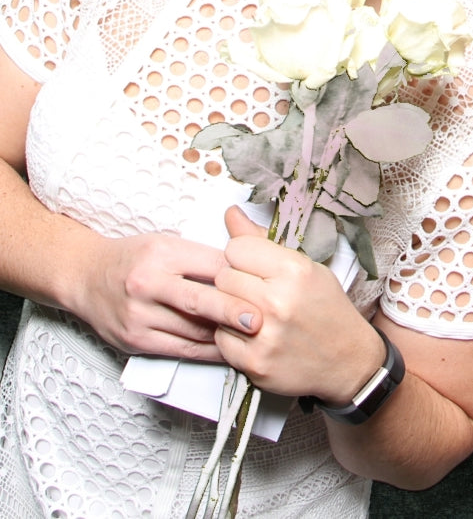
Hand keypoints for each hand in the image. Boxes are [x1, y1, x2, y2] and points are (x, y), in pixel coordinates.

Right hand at [76, 230, 259, 359]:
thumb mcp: (168, 242)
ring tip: (252, 339)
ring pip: (191, 330)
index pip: (210, 265)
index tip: (265, 285)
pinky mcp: (135, 340)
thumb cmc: (135, 257)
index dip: (239, 276)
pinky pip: (178, 349)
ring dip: (224, 336)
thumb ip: (204, 255)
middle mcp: (148, 285)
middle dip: (232, 312)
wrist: (86, 276)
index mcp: (163, 254)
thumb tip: (248, 265)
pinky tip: (226, 350)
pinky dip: (205, 351)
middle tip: (261, 319)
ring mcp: (139, 316)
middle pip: (199, 301)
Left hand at [213, 207, 380, 399]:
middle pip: (223, 277)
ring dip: (229, 310)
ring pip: (217, 308)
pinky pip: (220, 339)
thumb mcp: (306, 267)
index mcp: (294, 270)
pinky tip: (252, 335)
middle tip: (255, 291)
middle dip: (235, 282)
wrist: (348, 359)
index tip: (254, 266)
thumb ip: (263, 241)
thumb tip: (230, 213)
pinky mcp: (255, 364)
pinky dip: (232, 337)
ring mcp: (265, 335)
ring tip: (252, 312)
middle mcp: (279, 301)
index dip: (243, 256)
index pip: (236, 248)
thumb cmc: (327, 308)